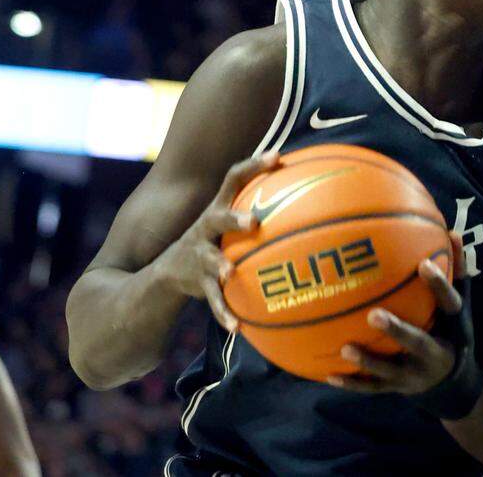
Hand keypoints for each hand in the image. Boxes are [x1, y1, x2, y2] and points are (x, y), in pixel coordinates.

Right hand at [158, 151, 280, 332]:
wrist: (167, 274)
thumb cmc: (216, 242)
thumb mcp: (232, 223)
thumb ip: (264, 211)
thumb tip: (315, 200)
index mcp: (220, 209)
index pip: (234, 179)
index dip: (254, 165)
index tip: (278, 156)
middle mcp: (207, 228)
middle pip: (217, 217)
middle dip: (234, 218)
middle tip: (254, 222)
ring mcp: (199, 255)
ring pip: (209, 259)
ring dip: (219, 265)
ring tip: (230, 274)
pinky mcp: (196, 282)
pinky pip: (212, 299)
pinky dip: (224, 312)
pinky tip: (237, 327)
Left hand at [328, 232, 466, 394]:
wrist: (451, 381)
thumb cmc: (449, 328)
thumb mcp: (457, 304)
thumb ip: (455, 270)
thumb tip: (451, 231)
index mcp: (452, 327)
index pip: (449, 304)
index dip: (438, 285)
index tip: (423, 263)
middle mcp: (435, 354)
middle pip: (417, 342)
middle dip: (397, 331)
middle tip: (374, 314)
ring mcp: (415, 375)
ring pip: (391, 370)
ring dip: (369, 360)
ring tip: (345, 349)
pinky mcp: (397, 389)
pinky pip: (372, 387)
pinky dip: (352, 382)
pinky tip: (329, 375)